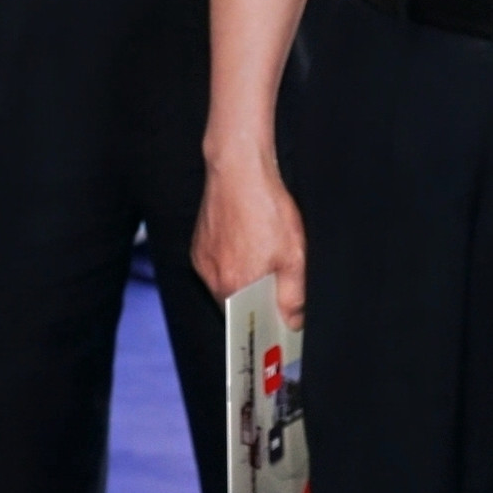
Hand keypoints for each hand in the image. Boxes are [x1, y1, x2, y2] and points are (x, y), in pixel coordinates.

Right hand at [193, 154, 307, 325]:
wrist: (238, 169)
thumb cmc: (266, 208)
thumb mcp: (293, 255)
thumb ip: (293, 296)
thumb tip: (293, 321)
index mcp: (235, 287)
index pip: (251, 324)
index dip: (267, 322)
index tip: (279, 320)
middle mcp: (213, 278)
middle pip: (238, 306)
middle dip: (257, 300)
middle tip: (277, 279)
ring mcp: (202, 260)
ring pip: (226, 285)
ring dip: (244, 281)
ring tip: (264, 257)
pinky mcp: (198, 245)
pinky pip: (216, 267)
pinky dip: (232, 263)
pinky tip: (249, 245)